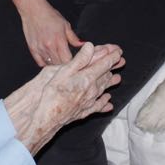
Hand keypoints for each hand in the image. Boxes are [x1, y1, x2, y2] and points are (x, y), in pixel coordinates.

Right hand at [4, 42, 124, 154]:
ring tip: (117, 79)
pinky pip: (98, 107)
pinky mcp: (83, 112)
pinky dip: (104, 103)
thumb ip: (79, 59)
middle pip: (106, 76)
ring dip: (110, 83)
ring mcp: (88, 102)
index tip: (118, 51)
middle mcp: (91, 90)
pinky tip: (108, 102)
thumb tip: (91, 47)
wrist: (45, 117)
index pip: (104, 64)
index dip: (112, 57)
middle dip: (113, 67)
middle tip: (120, 62)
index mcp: (87, 77)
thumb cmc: (50, 93)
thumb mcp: (63, 70)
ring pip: (103, 90)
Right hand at [19, 1, 82, 66]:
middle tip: (67, 61)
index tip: (74, 60)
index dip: (72, 62)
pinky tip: (49, 59)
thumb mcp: (65, 25)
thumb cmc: (49, 15)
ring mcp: (40, 49)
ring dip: (55, 64)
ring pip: (50, 65)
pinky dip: (46, 63)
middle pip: (59, 64)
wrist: (33, 10)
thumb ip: (74, 38)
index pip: (68, 60)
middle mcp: (49, 46)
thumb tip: (82, 44)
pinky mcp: (33, 49)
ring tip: (58, 59)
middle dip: (64, 64)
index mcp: (59, 40)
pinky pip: (40, 63)